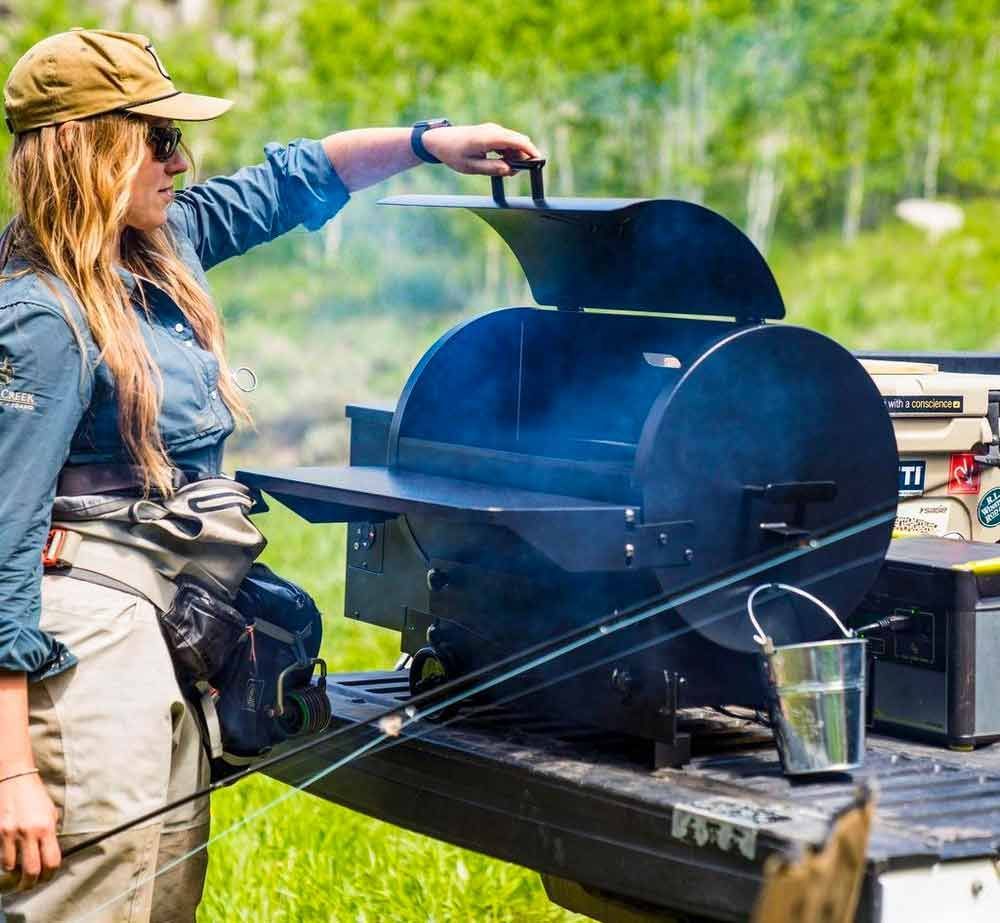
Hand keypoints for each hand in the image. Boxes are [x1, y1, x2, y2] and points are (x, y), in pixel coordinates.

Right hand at [0, 772, 60, 891]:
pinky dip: (4, 861)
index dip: (50, 874)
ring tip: (17, 872)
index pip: (52, 860)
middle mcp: (28, 833)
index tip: (48, 877)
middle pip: (31, 870)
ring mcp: (10, 834)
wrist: (14, 779)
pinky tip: (9, 861)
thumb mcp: (49, 812)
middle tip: (30, 884)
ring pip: (11, 867)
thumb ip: (49, 832)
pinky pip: (1, 856)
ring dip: (14, 873)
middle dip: (31, 882)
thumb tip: (48, 853)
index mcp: (46, 827)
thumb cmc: (35, 795)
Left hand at [422, 122, 542, 175]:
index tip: (539, 160)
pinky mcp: (491, 132)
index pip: (516, 141)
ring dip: (515, 155)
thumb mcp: (471, 167)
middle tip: (514, 172)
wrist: (439, 140)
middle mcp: (493, 130)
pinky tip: (502, 162)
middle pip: (518, 140)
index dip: (530, 150)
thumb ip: (492, 169)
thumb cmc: (453, 153)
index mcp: (488, 138)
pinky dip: (509, 152)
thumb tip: (509, 170)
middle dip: (523, 156)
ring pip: (514, 142)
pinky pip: (507, 141)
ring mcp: (493, 130)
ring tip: (504, 169)